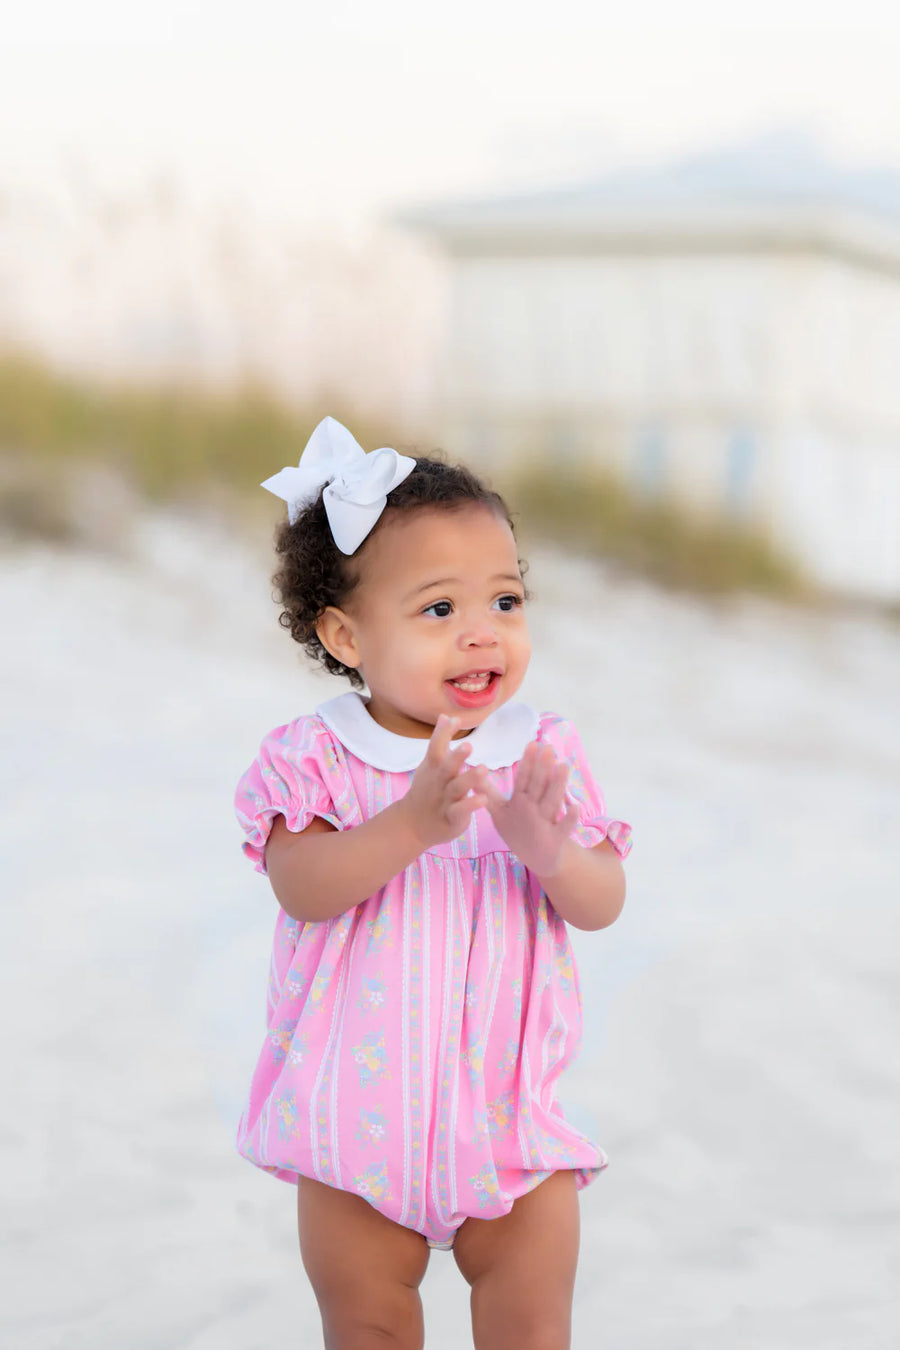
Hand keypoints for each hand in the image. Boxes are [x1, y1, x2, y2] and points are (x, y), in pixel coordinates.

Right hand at [397, 715, 488, 849]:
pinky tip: (483, 799)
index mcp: (433, 767)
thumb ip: (440, 741)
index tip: (454, 720)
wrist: (413, 824)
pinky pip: (461, 811)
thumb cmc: (428, 788)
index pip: (436, 748)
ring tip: (484, 768)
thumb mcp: (431, 764)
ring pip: (457, 788)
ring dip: (470, 778)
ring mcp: (444, 800)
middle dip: (456, 757)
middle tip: (468, 745)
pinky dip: (471, 805)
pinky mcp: (451, 817)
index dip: (443, 733)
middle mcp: (438, 781)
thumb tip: (446, 715)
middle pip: (446, 767)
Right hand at [481, 740, 578, 876]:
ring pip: (551, 802)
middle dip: (542, 767)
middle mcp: (529, 811)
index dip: (528, 762)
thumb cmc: (517, 830)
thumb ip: (487, 793)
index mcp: (517, 803)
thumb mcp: (499, 813)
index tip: (533, 743)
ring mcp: (542, 825)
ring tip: (564, 765)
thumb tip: (474, 775)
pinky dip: (569, 819)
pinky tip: (575, 805)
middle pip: (537, 786)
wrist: (536, 859)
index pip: (522, 779)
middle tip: (549, 747)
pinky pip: (563, 828)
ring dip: (557, 785)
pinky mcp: (555, 838)